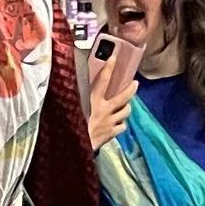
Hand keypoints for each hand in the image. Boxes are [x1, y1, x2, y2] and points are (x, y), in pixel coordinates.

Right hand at [81, 38, 141, 153]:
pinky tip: (117, 124)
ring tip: (125, 106)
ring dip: (126, 108)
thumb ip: (76, 98)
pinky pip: (122, 127)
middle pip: (123, 97)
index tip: (114, 58)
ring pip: (126, 112)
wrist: (75, 147)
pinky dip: (120, 125)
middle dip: (131, 89)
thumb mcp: (70, 108)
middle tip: (135, 83)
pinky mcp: (111, 134)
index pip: (103, 80)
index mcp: (92, 101)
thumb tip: (71, 87)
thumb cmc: (70, 126)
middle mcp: (104, 110)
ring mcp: (110, 122)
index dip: (109, 68)